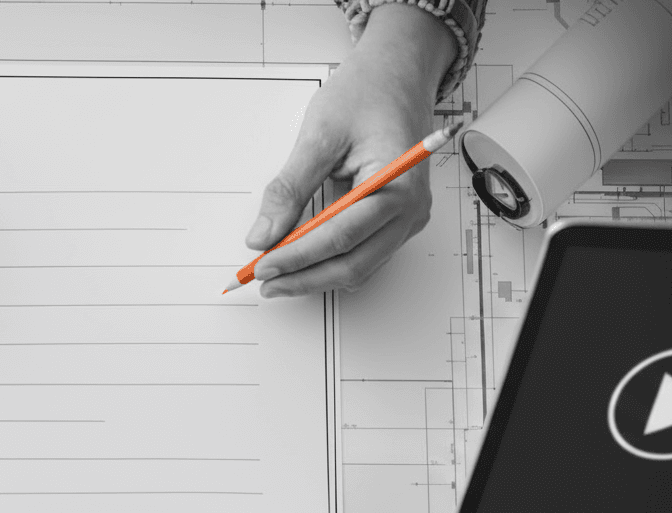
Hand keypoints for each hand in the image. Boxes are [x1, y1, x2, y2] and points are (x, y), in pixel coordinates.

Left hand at [245, 4, 455, 295]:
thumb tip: (262, 234)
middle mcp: (410, 209)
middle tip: (262, 281)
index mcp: (397, 184)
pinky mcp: (397, 220)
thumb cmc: (367, 92)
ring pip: (359, 266)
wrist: (398, 72)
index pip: (341, 237)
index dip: (297, 257)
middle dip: (303, 277)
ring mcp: (407, 218)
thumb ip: (289, 188)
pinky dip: (329, 262)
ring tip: (275, 276)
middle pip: (353, 263)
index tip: (261, 265)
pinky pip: (363, 255)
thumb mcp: (319, 134)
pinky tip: (300, 263)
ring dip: (315, 276)